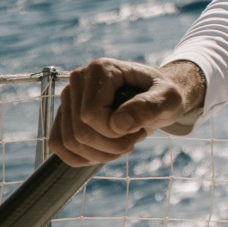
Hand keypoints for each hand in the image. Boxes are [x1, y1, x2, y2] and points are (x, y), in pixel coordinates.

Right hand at [47, 58, 206, 165]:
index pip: (91, 115)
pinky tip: (105, 151)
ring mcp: (68, 97)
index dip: (115, 133)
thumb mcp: (169, 99)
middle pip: (80, 132)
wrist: (157, 97)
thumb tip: (118, 124)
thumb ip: (148, 107)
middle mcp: (78, 79)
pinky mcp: (64, 114)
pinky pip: (58, 145)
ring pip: (68, 142)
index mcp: (101, 69)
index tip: (139, 129)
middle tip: (134, 138)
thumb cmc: (164, 95)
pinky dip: (82, 157)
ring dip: (99, 154)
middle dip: (110, 146)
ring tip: (123, 143)